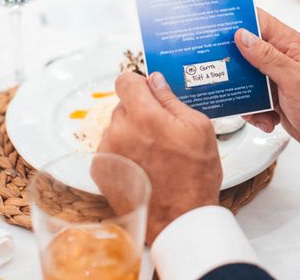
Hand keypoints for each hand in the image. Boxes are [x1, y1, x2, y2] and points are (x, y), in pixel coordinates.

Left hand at [97, 72, 220, 244]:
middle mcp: (120, 130)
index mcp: (145, 115)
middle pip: (123, 105)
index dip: (139, 84)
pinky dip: (123, 151)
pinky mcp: (101, 169)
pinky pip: (110, 147)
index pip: (125, 81)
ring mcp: (108, 151)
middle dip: (139, 111)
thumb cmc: (195, 175)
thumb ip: (172, 99)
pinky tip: (143, 164)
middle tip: (161, 130)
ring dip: (131, 132)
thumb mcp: (198, 127)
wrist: (180, 218)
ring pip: (116, 127)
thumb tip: (155, 81)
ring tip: (154, 153)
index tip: (149, 93)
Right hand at [235, 10, 299, 161]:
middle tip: (220, 71)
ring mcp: (273, 78)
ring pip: (243, 78)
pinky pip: (250, 100)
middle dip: (231, 62)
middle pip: (243, 50)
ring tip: (255, 108)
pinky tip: (267, 119)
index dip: (236, 19)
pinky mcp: (270, 98)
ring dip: (243, 95)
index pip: (258, 21)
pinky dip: (254, 113)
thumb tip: (242, 36)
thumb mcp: (296, 80)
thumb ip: (268, 57)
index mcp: (288, 45)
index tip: (215, 24)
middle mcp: (279, 58)